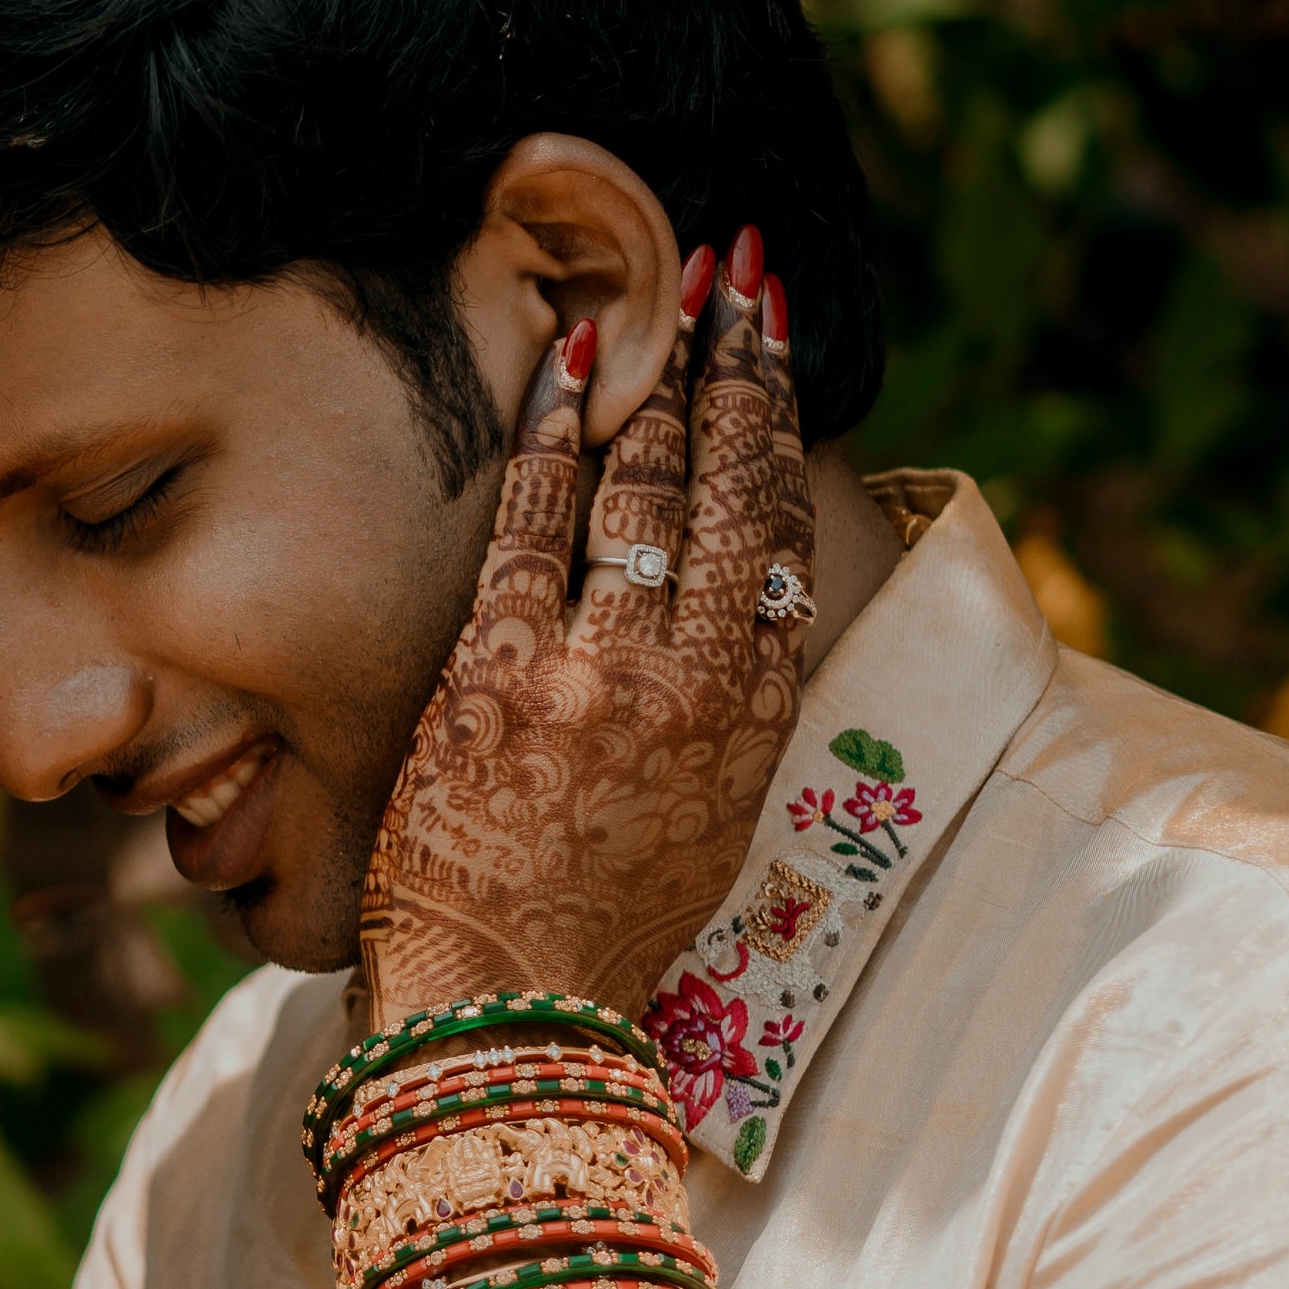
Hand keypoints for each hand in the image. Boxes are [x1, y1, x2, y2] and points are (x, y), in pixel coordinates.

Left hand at [358, 237, 810, 1025]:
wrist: (512, 1011)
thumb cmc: (597, 933)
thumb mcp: (703, 826)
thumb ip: (719, 717)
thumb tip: (719, 622)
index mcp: (754, 722)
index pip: (786, 542)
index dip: (786, 435)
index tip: (780, 354)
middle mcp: (694, 684)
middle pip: (737, 491)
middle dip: (744, 368)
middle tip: (744, 277)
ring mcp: (599, 672)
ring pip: (650, 488)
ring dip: (666, 370)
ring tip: (675, 288)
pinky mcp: (501, 670)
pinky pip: (535, 517)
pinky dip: (554, 424)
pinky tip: (565, 354)